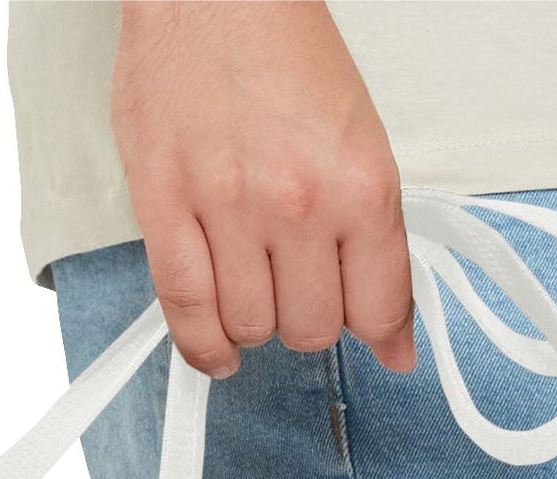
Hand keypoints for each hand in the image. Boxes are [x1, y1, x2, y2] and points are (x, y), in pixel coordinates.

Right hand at [110, 0, 413, 377]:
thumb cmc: (282, 52)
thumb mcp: (359, 140)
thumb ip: (375, 242)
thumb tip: (391, 338)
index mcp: (360, 183)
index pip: (379, 307)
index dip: (378, 333)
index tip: (374, 338)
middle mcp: (298, 204)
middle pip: (312, 328)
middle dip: (308, 318)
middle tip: (298, 287)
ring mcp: (228, 211)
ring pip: (252, 327)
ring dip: (255, 322)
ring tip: (252, 290)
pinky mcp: (165, 210)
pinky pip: (186, 312)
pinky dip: (205, 346)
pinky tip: (219, 348)